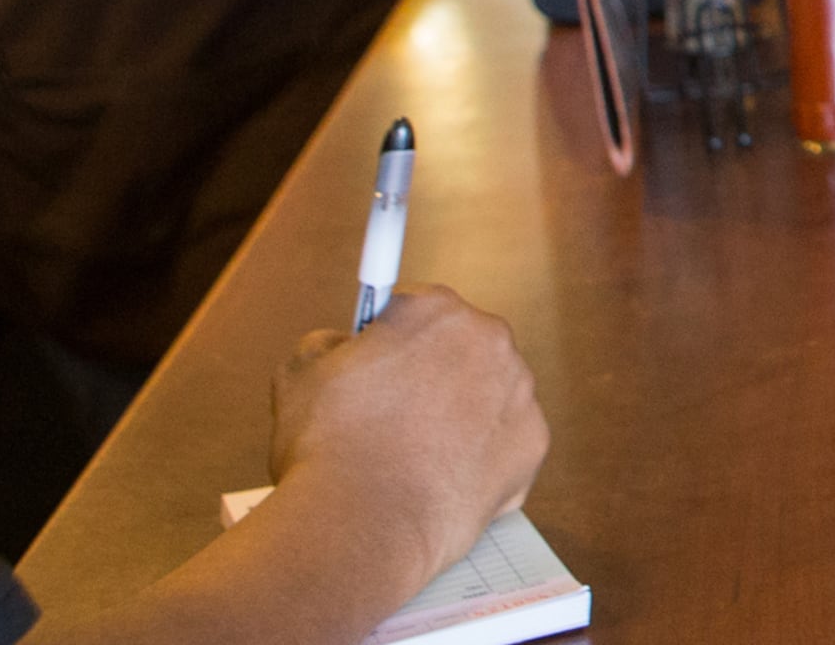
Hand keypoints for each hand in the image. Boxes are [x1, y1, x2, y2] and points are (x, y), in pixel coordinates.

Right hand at [269, 287, 546, 584]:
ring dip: (459, 417)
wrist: (361, 524)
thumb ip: (329, 343)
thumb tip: (343, 345)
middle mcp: (490, 341)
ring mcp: (519, 393)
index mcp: (436, 310)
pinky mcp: (533, 445)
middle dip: (432, 376)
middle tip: (393, 417)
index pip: (416, 310)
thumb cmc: (327, 447)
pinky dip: (479, 460)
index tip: (381, 362)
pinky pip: (504, 445)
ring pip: (486, 397)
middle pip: (459, 351)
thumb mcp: (300, 373)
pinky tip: (439, 480)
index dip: (391, 339)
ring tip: (413, 456)